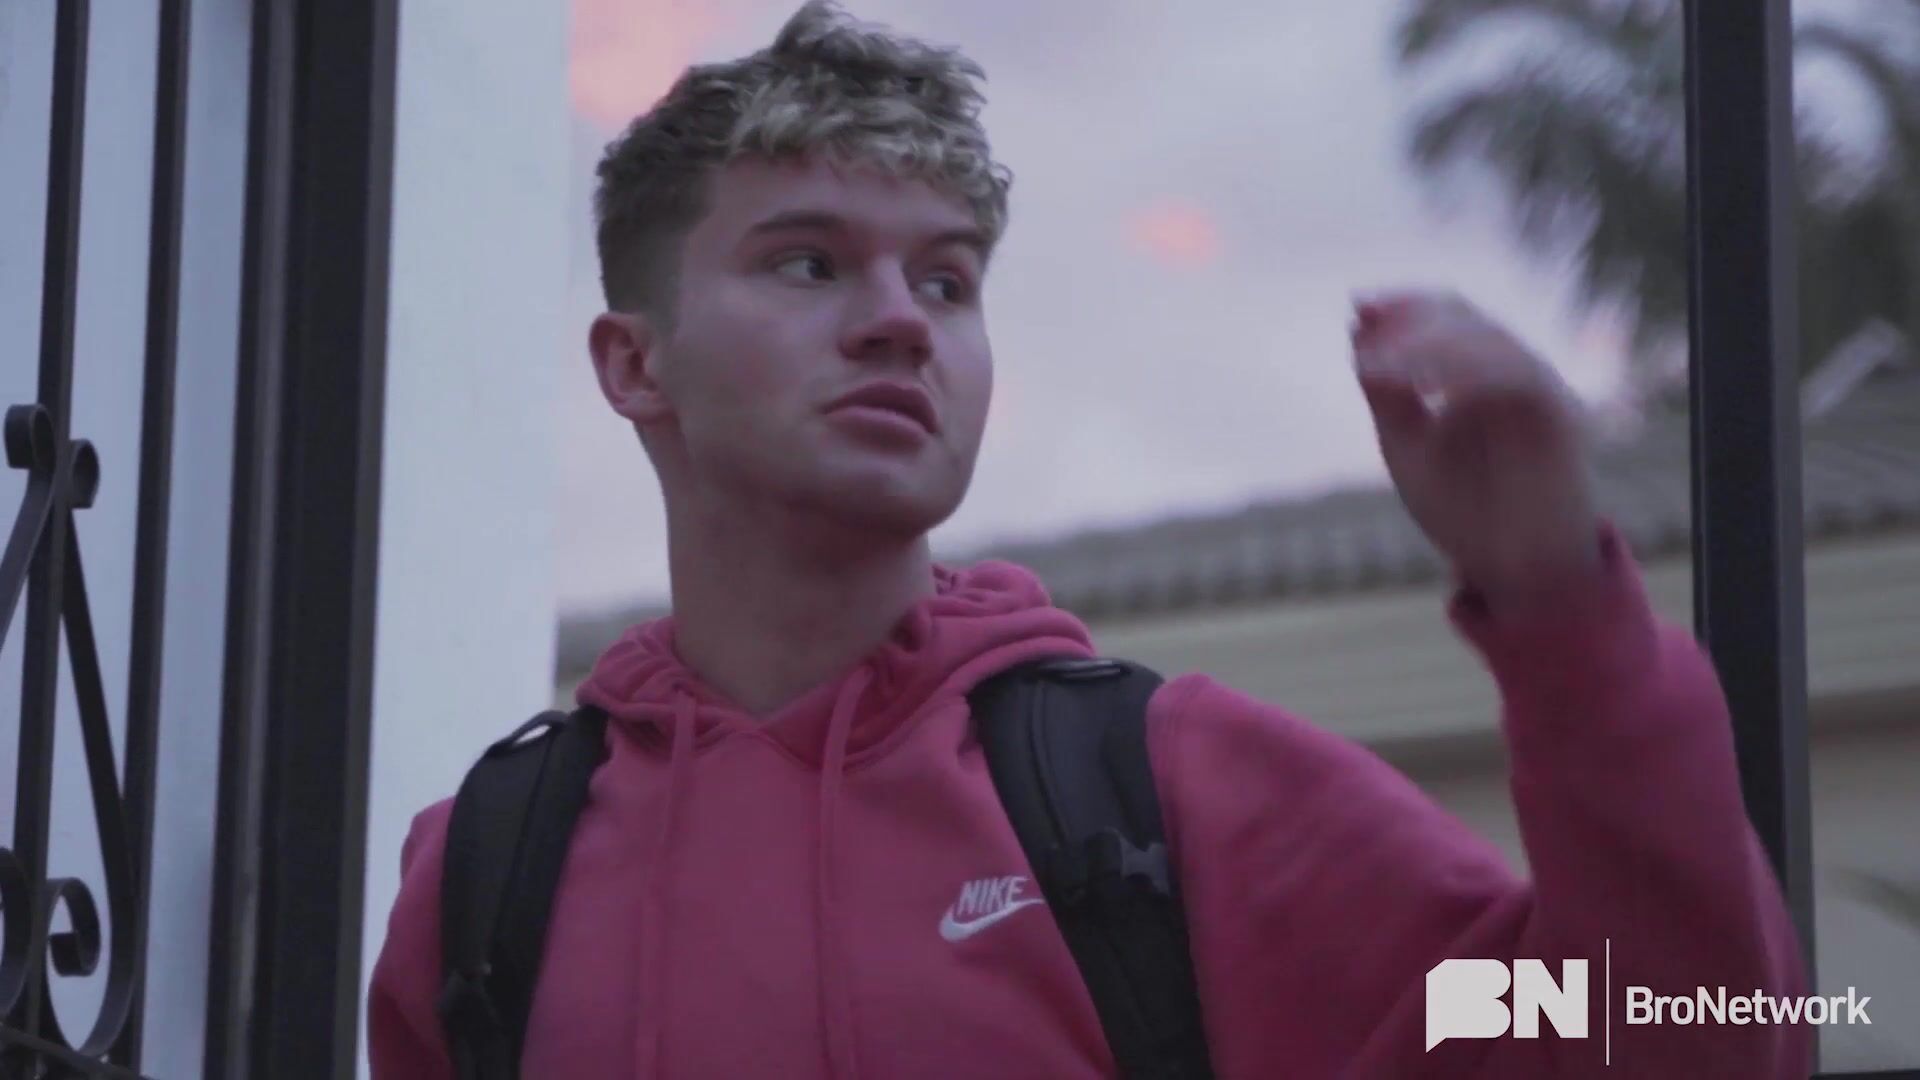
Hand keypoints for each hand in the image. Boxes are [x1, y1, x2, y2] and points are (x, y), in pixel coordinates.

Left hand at [1351, 291, 1600, 609]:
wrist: (1514, 573)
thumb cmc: (1464, 512)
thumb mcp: (1407, 443)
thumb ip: (1386, 392)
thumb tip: (1358, 328)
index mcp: (1480, 373)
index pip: (1447, 315)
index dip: (1404, 304)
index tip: (1358, 307)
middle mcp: (1515, 372)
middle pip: (1466, 318)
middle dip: (1411, 322)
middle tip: (1366, 346)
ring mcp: (1542, 390)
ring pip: (1489, 340)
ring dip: (1428, 346)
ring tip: (1378, 369)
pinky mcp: (1561, 415)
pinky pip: (1516, 374)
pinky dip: (1465, 372)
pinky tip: (1422, 385)